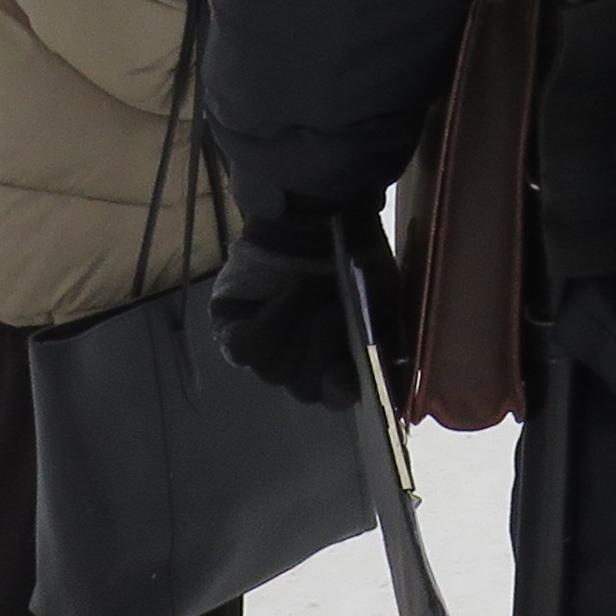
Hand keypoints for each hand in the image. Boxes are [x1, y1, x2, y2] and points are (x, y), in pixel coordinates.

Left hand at [207, 209, 395, 409]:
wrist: (319, 217)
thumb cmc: (355, 260)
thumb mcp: (382, 293)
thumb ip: (382, 327)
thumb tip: (376, 350)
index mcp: (337, 369)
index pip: (335, 398)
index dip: (339, 390)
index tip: (346, 372)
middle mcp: (299, 371)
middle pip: (303, 387)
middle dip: (321, 345)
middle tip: (334, 305)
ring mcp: (264, 357)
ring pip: (274, 369)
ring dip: (297, 327)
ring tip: (311, 287)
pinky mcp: (233, 333)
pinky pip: (246, 348)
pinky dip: (271, 323)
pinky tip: (289, 295)